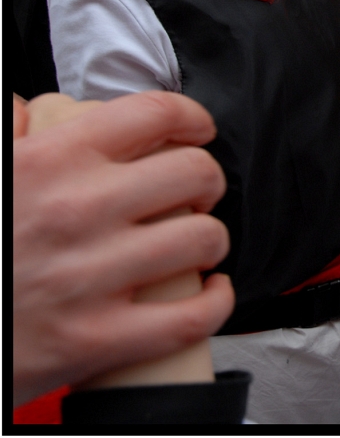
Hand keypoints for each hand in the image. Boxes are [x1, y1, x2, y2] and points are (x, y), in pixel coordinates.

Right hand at [13, 92, 232, 406]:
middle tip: (195, 195)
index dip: (191, 118)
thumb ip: (18, 130)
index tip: (198, 131)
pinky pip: (191, 317)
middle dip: (206, 182)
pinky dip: (215, 303)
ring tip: (194, 245)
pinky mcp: (95, 340)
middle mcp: (76, 211)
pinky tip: (207, 293)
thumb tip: (33, 105)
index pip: (154, 115)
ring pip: (204, 239)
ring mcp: (88, 278)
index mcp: (49, 162)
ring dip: (210, 240)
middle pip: (195, 174)